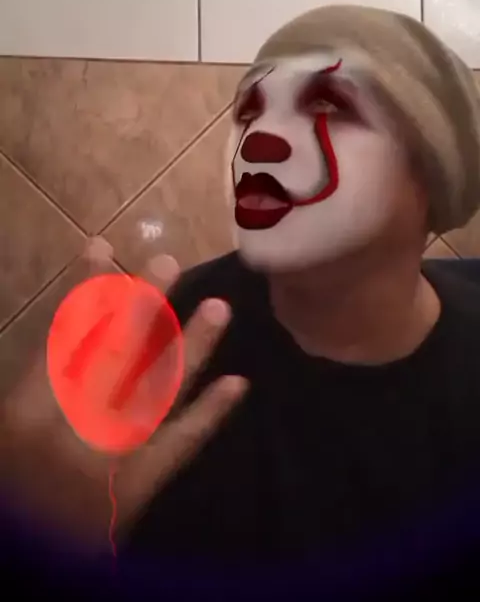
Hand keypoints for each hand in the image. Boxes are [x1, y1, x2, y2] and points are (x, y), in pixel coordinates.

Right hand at [0, 248, 247, 548]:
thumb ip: (36, 384)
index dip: (84, 293)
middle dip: (141, 307)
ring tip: (219, 308)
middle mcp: (76, 428)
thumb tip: (63, 339)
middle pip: (114, 356)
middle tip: (168, 263)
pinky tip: (238, 385)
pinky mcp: (141, 488)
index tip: (102, 250)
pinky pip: (179, 447)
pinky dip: (209, 414)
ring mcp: (115, 458)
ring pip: (156, 391)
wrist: (29, 564)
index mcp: (30, 415)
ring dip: (190, 347)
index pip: (64, 339)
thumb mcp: (8, 430)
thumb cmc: (11, 493)